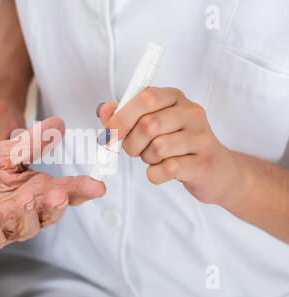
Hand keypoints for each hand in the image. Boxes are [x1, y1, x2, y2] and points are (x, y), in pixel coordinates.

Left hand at [0, 117, 105, 252]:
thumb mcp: (6, 153)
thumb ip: (31, 144)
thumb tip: (58, 124)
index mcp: (36, 192)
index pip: (64, 192)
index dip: (81, 190)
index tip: (97, 186)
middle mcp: (25, 212)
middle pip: (47, 214)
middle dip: (54, 206)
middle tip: (58, 195)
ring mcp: (4, 227)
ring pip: (23, 227)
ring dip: (25, 214)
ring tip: (24, 199)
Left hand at [97, 87, 240, 204]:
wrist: (216, 169)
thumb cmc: (179, 144)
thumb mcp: (153, 124)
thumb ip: (127, 116)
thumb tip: (104, 110)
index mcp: (176, 98)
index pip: (146, 97)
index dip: (121, 116)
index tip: (108, 132)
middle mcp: (192, 113)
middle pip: (149, 125)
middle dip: (132, 143)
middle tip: (134, 150)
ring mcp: (201, 138)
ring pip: (158, 148)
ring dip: (147, 158)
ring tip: (155, 158)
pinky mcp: (203, 163)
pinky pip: (168, 169)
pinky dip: (156, 174)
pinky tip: (163, 170)